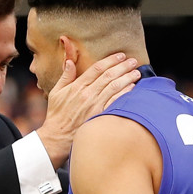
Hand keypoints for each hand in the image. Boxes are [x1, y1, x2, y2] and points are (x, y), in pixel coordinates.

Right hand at [36, 53, 140, 167]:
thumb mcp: (56, 93)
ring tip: (137, 72)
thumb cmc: (56, 116)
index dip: (111, 60)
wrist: (57, 138)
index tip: (120, 55)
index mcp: (77, 86)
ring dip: (128, 78)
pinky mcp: (100, 116)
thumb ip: (65, 76)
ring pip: (115, 87)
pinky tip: (133, 88)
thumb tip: (69, 61)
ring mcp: (95, 106)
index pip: (97, 68)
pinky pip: (115, 102)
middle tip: (133, 61)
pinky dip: (125, 94)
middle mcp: (88, 94)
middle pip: (109, 75)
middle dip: (123, 66)